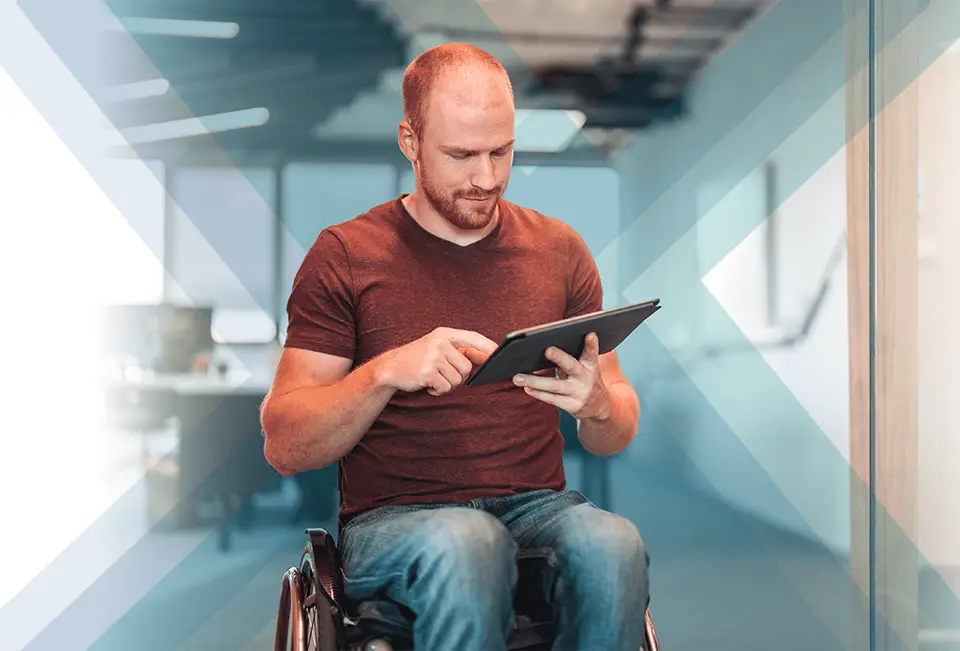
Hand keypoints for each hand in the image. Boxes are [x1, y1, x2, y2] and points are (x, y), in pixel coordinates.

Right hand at [377, 327, 498, 395]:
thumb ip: (461, 351)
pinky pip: (445, 388)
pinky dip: (438, 391)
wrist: (390, 367)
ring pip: (458, 380)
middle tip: (443, 376)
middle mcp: (439, 342)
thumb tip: (488, 357)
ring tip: (433, 379)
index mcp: (444, 334)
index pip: (473, 338)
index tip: (499, 354)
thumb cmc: (418, 359)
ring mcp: (433, 357)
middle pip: (467, 367)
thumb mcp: (438, 348)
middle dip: (458, 377)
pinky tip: (427, 385)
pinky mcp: (427, 372)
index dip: (488, 347)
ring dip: (447, 385)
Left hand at [511, 332, 611, 419]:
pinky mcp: (573, 406)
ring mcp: (580, 393)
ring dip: (534, 381)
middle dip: (559, 357)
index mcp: (590, 365)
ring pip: (555, 386)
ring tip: (517, 377)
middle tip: (547, 350)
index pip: (591, 353)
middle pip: (571, 366)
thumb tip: (538, 360)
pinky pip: (552, 399)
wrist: (599, 407)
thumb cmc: (584, 380)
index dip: (591, 344)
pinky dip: (538, 393)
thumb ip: (565, 362)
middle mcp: (587, 378)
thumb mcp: (581, 369)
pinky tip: (527, 388)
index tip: (590, 334)